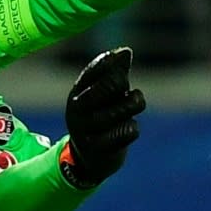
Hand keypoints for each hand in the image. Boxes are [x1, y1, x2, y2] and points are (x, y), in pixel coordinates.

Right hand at [61, 47, 145, 187]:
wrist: (88, 160)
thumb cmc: (101, 118)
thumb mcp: (104, 96)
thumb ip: (115, 73)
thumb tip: (126, 51)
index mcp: (77, 92)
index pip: (95, 68)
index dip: (111, 61)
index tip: (122, 57)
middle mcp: (77, 109)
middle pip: (112, 84)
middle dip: (124, 86)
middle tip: (128, 92)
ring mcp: (85, 130)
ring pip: (124, 109)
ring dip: (132, 107)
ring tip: (131, 109)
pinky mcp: (98, 149)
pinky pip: (128, 131)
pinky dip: (132, 129)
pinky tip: (127, 130)